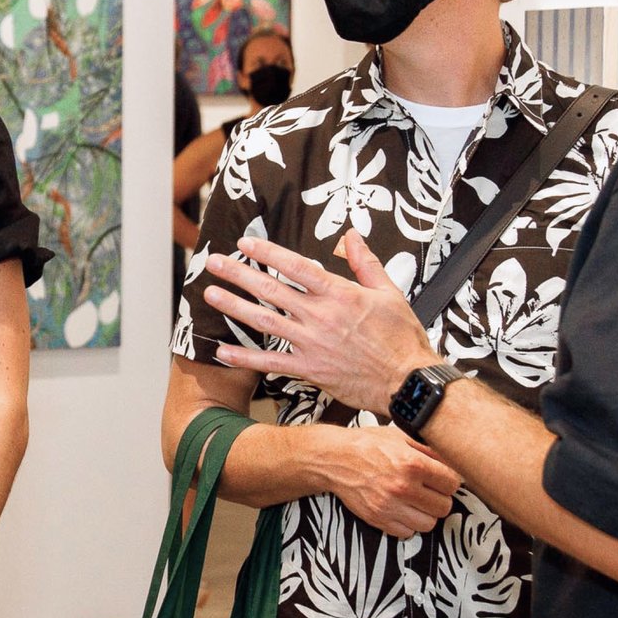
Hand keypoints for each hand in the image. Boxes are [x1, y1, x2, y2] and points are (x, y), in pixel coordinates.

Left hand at [204, 231, 434, 416]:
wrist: (407, 382)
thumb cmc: (402, 339)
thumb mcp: (389, 293)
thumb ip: (366, 263)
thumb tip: (352, 236)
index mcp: (339, 294)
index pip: (295, 266)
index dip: (267, 252)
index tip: (245, 243)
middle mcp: (320, 317)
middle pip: (271, 290)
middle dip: (238, 273)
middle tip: (214, 263)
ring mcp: (312, 344)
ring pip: (264, 322)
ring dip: (234, 307)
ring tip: (210, 294)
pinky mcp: (309, 369)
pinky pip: (270, 362)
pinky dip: (244, 357)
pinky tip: (223, 351)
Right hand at [325, 424, 463, 537]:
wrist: (335, 459)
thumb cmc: (368, 445)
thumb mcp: (401, 437)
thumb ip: (429, 450)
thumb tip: (453, 462)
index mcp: (413, 464)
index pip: (452, 483)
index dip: (449, 480)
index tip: (442, 479)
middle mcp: (403, 487)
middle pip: (444, 506)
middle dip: (440, 498)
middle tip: (430, 490)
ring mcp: (390, 506)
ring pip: (429, 524)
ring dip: (426, 514)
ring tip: (417, 502)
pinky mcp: (378, 519)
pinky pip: (407, 532)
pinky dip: (408, 524)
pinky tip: (402, 509)